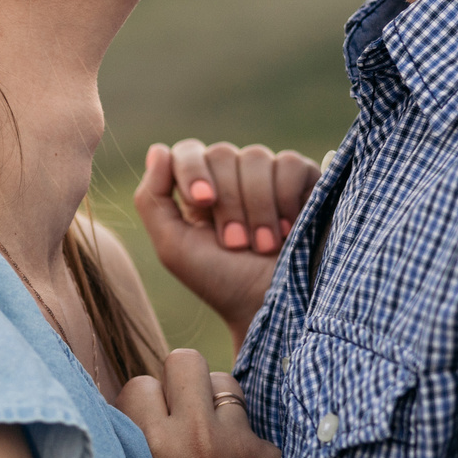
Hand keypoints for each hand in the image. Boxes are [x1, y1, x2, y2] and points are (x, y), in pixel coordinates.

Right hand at [118, 350, 280, 457]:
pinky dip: (241, 442)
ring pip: (224, 383)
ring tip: (209, 438)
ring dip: (214, 402)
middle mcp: (196, 434)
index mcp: (151, 442)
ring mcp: (237, 443)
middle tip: (180, 411)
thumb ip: (131, 438)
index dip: (144, 403)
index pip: (141, 383)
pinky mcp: (266, 455)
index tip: (147, 425)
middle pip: (185, 360)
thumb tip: (135, 398)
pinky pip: (249, 425)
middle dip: (180, 380)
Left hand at [133, 139, 319, 340]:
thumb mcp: (173, 247)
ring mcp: (269, 176)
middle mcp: (232, 176)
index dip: (193, 170)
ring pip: (257, 157)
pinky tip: (289, 229)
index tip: (204, 201)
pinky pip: (291, 164)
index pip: (188, 151)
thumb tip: (158, 150)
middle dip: (229, 204)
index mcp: (198, 188)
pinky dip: (287, 198)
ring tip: (264, 246)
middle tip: (236, 244)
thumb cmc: (221, 281)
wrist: (273, 307)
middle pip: (222, 154)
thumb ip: (152, 199)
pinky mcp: (305, 181)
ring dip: (258, 208)